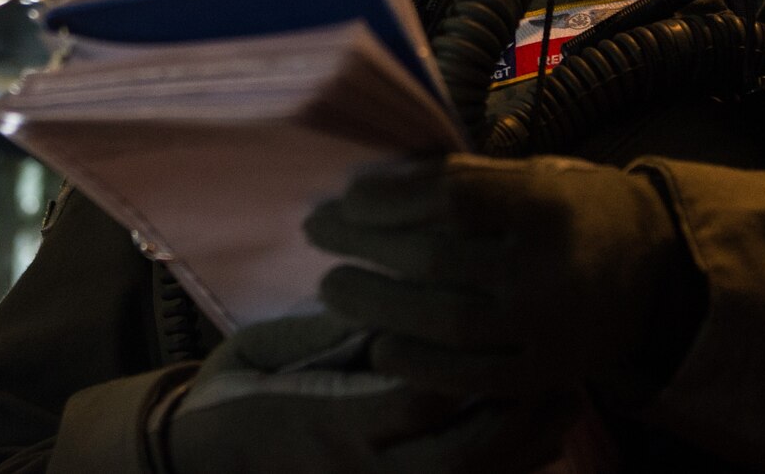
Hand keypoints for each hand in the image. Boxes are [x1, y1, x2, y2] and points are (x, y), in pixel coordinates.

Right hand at [161, 313, 568, 473]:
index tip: (505, 320)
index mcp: (331, 417)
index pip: (416, 397)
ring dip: (524, 448)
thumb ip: (336, 333)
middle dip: (517, 418)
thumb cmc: (238, 388)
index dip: (463, 364)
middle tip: (558, 369)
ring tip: (564, 401)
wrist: (200, 459)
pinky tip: (541, 443)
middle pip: (461, 457)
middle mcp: (362, 467)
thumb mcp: (273, 346)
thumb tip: (399, 307)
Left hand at [305, 154, 703, 395]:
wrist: (656, 267)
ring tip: (333, 286)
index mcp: (548, 203)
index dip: (390, 195)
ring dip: (377, 304)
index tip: (347, 191)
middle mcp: (550, 266)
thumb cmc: (575, 207)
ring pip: (447, 320)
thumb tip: (374, 181)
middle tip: (318, 231)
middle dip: (364, 244)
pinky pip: (473, 377)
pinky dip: (421, 363)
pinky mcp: (547, 373)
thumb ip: (468, 180)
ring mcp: (550, 327)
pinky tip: (380, 344)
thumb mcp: (536, 174)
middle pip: (436, 258)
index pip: (451, 196)